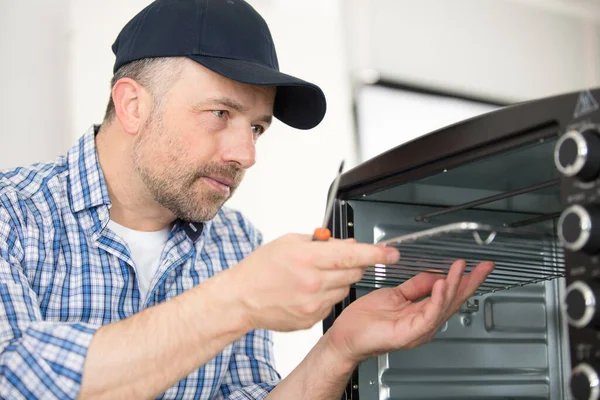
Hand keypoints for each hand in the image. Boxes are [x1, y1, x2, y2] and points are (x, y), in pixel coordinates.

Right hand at [225, 234, 399, 331]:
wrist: (241, 299)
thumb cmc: (260, 269)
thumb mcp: (289, 242)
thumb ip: (322, 242)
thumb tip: (348, 244)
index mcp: (308, 258)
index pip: (353, 255)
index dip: (376, 254)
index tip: (391, 253)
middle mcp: (313, 282)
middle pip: (354, 272)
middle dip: (354, 263)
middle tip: (338, 259)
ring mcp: (314, 304)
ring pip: (345, 288)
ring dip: (339, 280)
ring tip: (315, 276)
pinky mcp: (312, 319)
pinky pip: (332, 303)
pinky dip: (327, 295)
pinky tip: (308, 291)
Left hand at [325, 259, 494, 364]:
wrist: (346, 335)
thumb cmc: (365, 320)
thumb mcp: (395, 294)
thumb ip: (416, 286)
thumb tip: (434, 275)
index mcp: (422, 313)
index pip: (448, 295)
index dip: (464, 281)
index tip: (477, 267)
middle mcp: (424, 323)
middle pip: (453, 301)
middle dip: (469, 283)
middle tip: (484, 268)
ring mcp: (418, 329)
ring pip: (443, 306)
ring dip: (454, 286)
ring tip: (460, 269)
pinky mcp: (409, 333)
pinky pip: (428, 315)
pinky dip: (436, 299)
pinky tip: (441, 285)